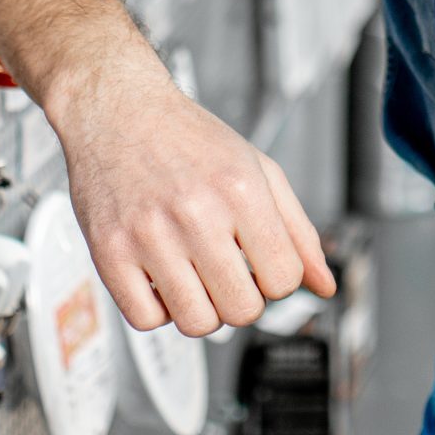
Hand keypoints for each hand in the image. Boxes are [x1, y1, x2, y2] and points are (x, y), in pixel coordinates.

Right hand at [50, 56, 337, 336]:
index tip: (260, 264)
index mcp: (240, 189)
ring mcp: (149, 235)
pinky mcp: (109, 251)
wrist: (118, 110)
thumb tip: (325, 286)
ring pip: (197, 324)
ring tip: (195, 277)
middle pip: (243, 310)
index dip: (277, 279)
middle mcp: (196, 212)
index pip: (284, 280)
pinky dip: (159, 311)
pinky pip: (146, 321)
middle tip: (228, 272)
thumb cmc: (189, 140)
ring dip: (203, 310)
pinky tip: (161, 278)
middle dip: (243, 299)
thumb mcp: (258, 169)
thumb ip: (298, 230)